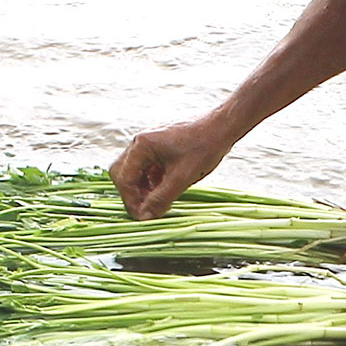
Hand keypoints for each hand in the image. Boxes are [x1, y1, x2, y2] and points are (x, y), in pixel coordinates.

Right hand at [111, 118, 229, 219]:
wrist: (221, 127)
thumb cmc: (204, 147)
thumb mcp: (182, 177)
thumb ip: (161, 198)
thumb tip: (145, 217)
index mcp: (142, 146)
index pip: (124, 179)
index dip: (131, 201)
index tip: (143, 217)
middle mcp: (140, 142)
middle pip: (123, 174)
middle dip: (132, 194)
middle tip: (146, 210)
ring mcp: (149, 143)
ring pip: (134, 171)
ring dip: (142, 189)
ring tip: (157, 202)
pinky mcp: (158, 146)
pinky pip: (146, 167)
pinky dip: (151, 181)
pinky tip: (165, 190)